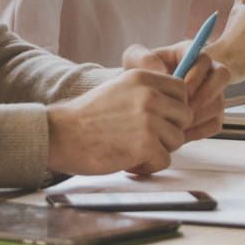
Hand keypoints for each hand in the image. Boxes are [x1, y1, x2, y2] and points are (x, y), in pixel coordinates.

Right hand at [45, 68, 189, 175]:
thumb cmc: (85, 118)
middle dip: (169, 131)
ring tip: (132, 149)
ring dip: (158, 150)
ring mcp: (149, 119)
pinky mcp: (145, 144)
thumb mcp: (118, 89)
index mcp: (143, 77)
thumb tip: (177, 108)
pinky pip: (164, 161)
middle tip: (145, 139)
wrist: (59, 134)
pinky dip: (148, 167)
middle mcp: (149, 95)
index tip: (158, 120)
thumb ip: (147, 93)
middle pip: (184, 116)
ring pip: (177, 140)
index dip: (173, 109)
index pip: (181, 91)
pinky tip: (128, 161)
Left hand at [129, 43, 232, 144]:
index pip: (206, 58)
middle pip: (220, 78)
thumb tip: (166, 73)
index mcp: (190, 55)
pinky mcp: (212, 115)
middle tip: (182, 108)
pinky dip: (197, 131)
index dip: (196, 74)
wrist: (141, 100)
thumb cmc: (139, 75)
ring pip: (218, 104)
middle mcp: (206, 73)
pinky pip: (214, 124)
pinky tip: (178, 134)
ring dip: (198, 115)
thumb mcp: (136, 59)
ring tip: (176, 123)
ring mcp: (212, 95)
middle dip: (201, 95)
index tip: (182, 87)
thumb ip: (144, 58)